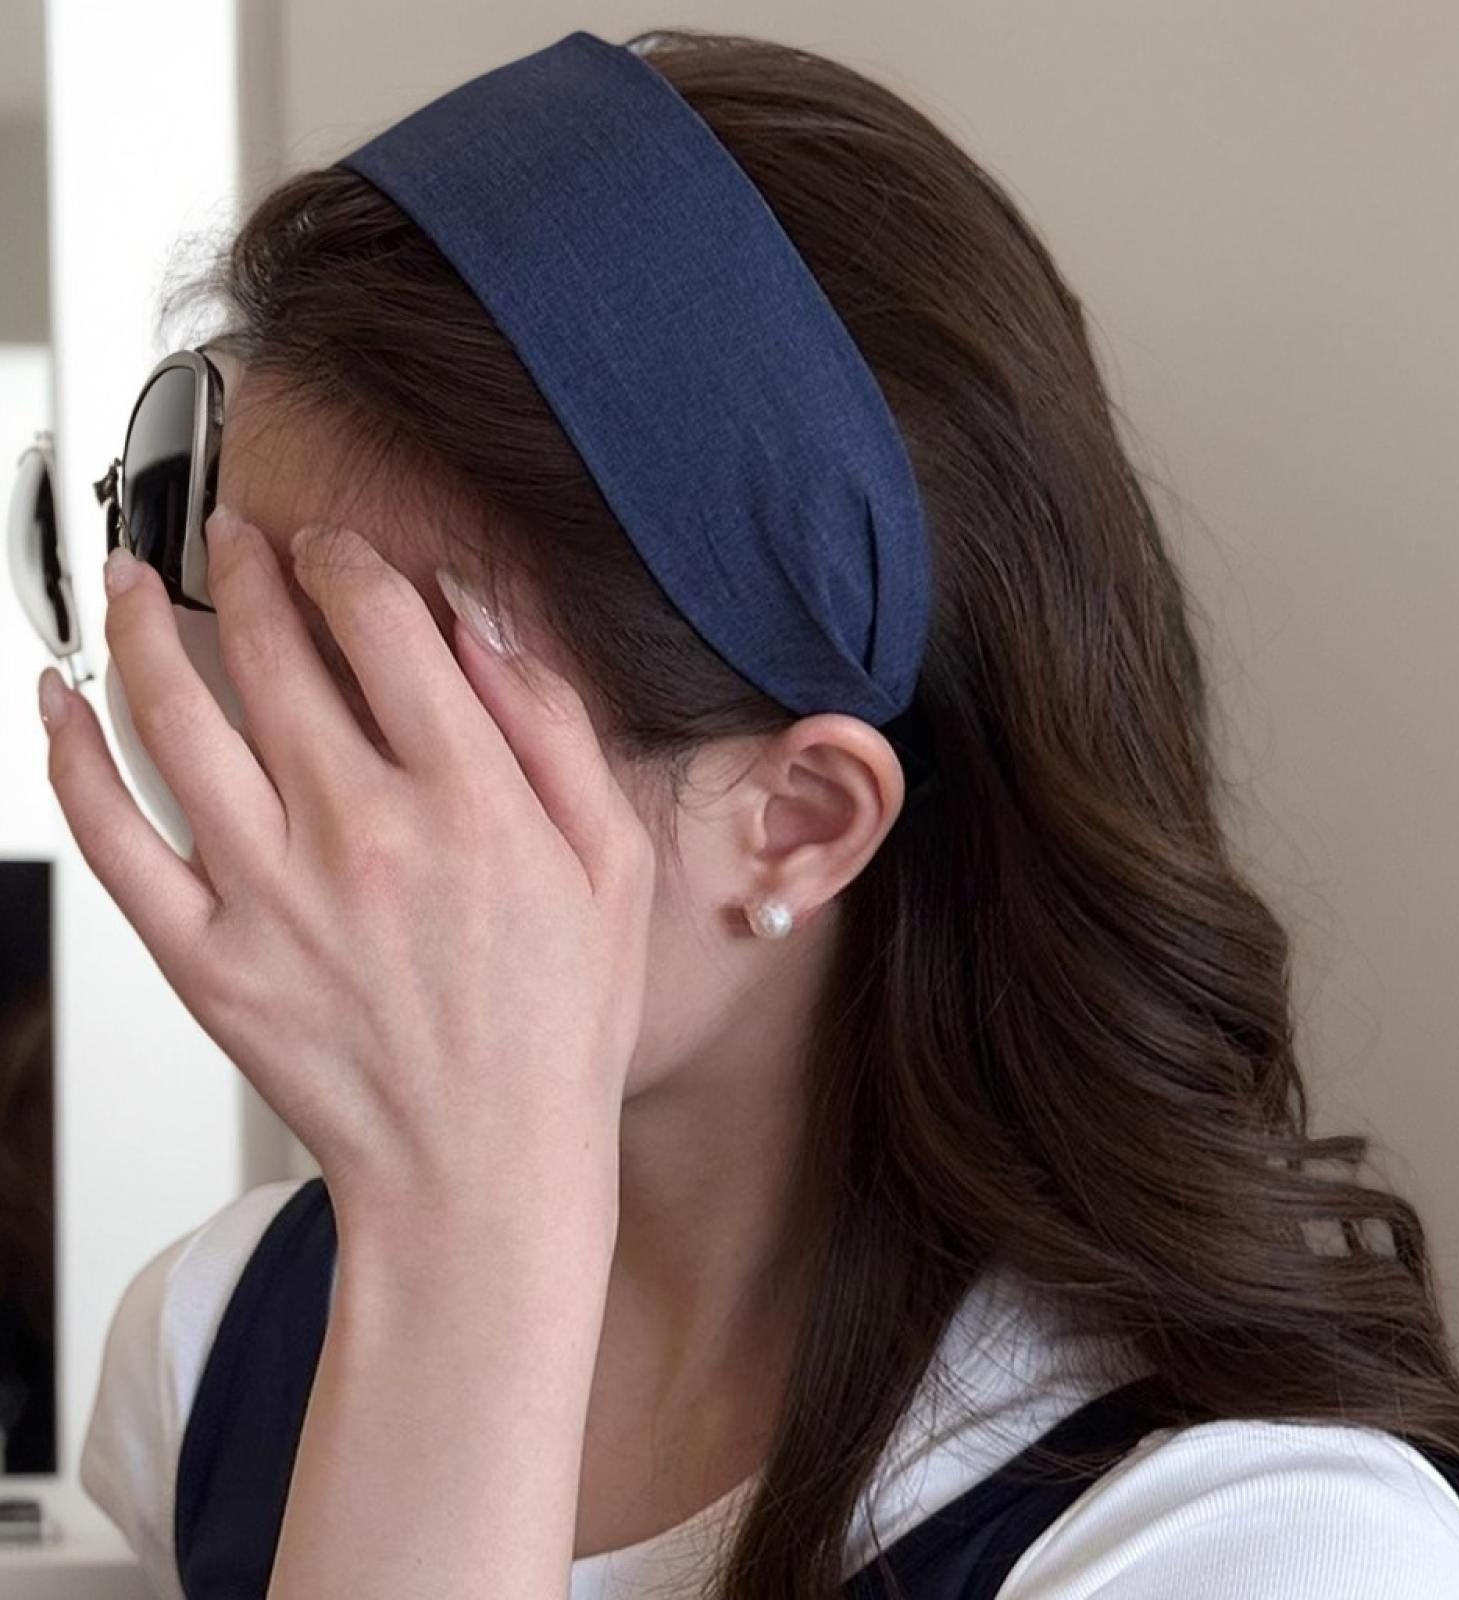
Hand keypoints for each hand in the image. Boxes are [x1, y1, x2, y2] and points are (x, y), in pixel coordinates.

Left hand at [39, 507, 654, 1217]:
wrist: (482, 1167)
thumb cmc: (554, 1027)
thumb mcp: (610, 867)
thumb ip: (555, 732)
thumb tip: (487, 628)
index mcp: (469, 802)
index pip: (382, 624)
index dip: (348, 560)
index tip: (337, 549)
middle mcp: (361, 833)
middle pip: (271, 650)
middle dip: (246, 568)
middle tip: (237, 539)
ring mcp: (271, 895)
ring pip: (176, 718)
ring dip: (141, 626)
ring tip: (130, 579)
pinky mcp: (207, 958)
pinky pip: (113, 835)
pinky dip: (73, 756)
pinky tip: (63, 703)